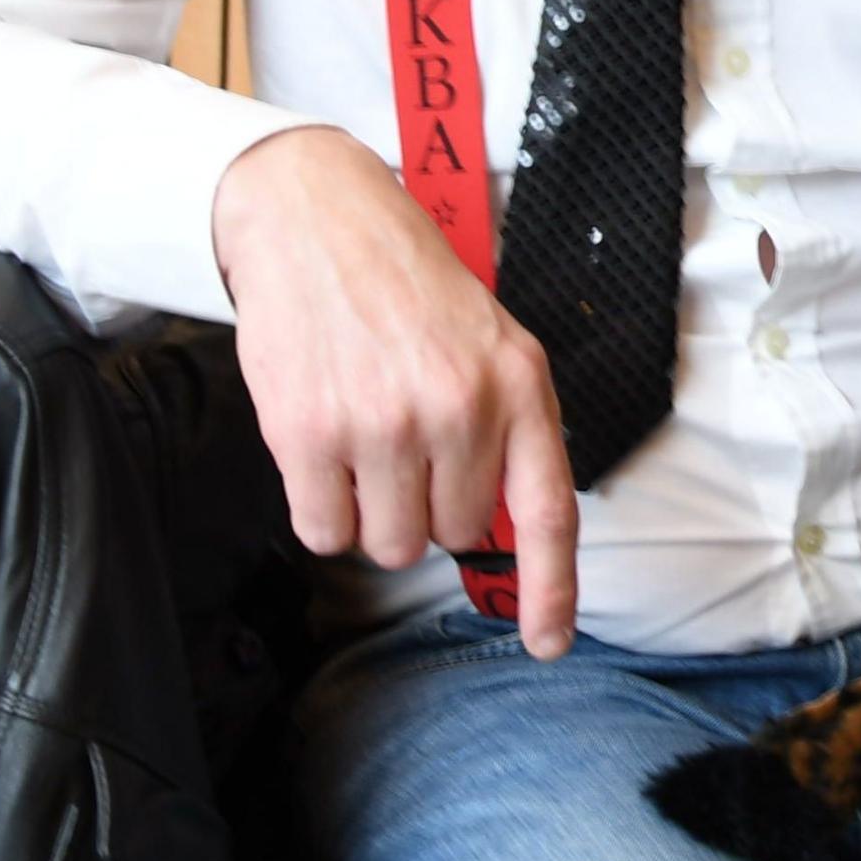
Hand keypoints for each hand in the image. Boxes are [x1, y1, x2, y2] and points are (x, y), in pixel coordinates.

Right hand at [212, 126, 580, 657]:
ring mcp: (382, 423)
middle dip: (427, 505)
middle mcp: (457, 408)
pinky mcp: (308, 432)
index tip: (548, 644)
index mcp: (518, 384)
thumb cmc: (406, 283)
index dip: (552, 590)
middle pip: (450, 538)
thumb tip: (501, 530)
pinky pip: (323, 531)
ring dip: (371, 511)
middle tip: (405, 439)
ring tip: (363, 438)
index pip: (547, 512)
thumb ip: (508, 427)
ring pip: (386, 545)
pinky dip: (320, 506)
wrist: (317, 217)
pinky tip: (321, 446)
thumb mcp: (491, 340)